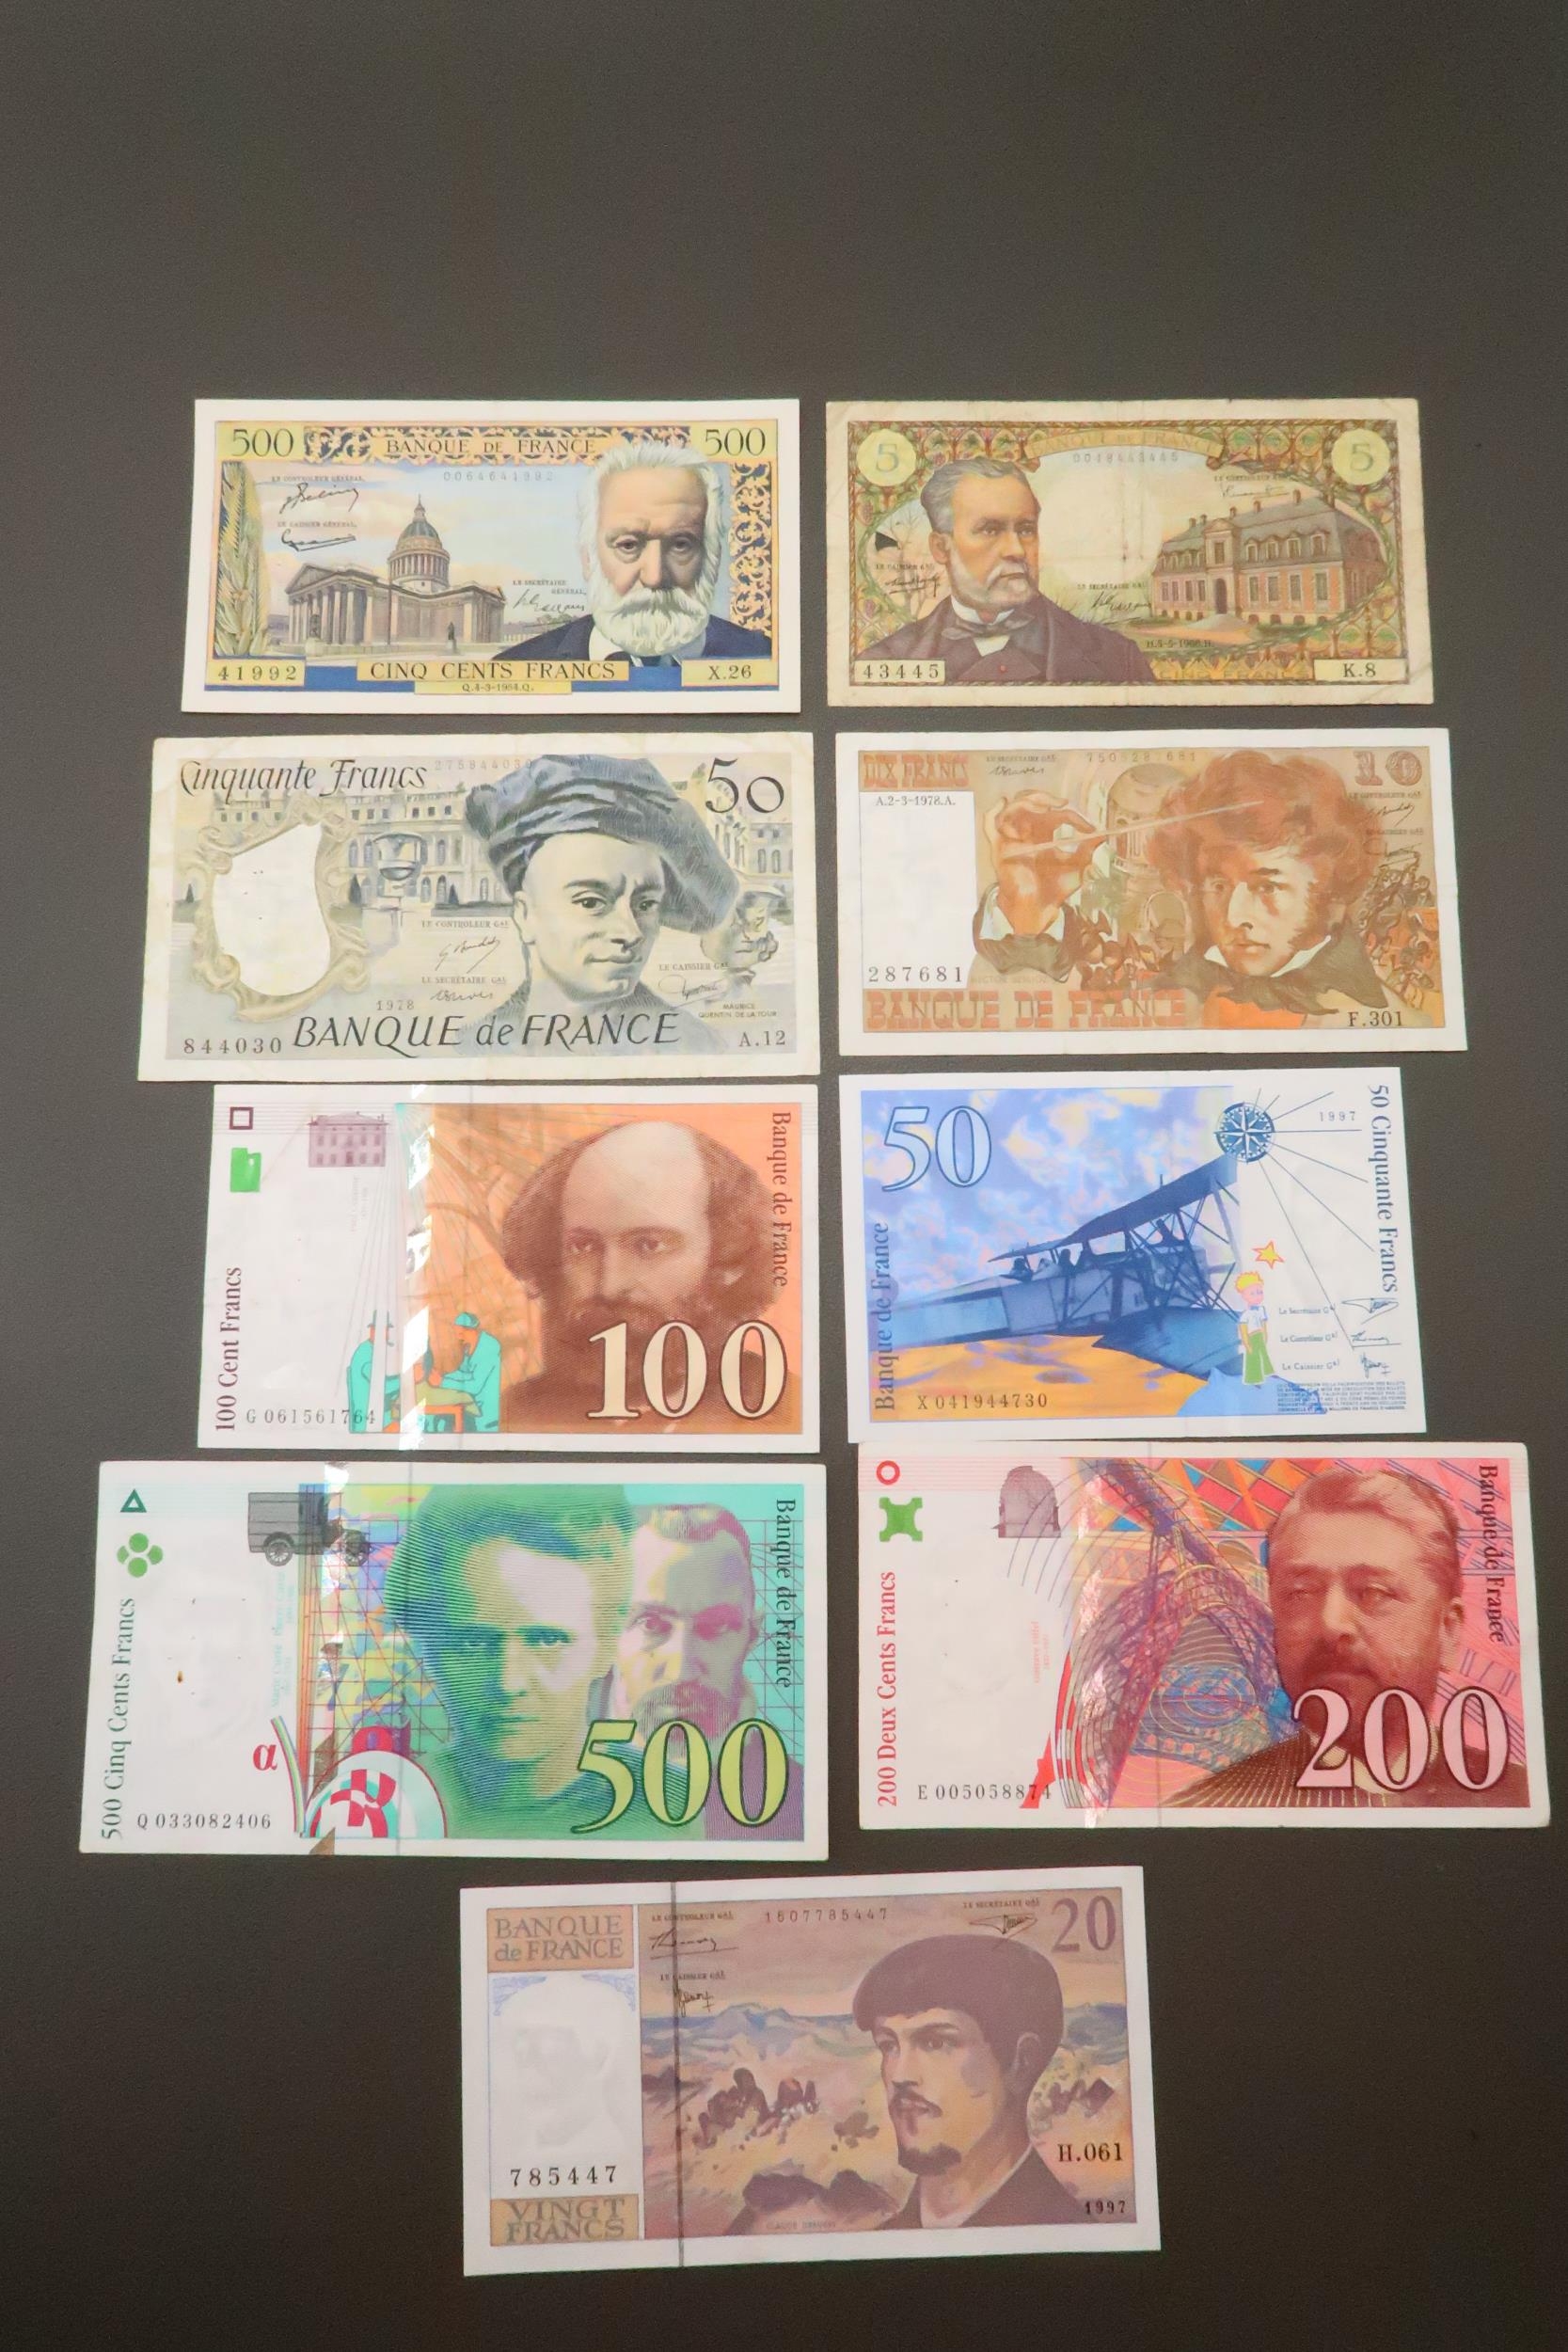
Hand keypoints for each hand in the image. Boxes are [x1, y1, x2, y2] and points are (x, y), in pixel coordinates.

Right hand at [984, 796, 1104, 933]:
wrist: (1039, 908)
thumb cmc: (1055, 889)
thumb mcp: (1078, 867)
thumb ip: (1088, 850)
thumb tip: (1102, 835)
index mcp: (1044, 833)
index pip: (1056, 814)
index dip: (1073, 816)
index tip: (1089, 828)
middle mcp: (1026, 832)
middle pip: (1030, 801)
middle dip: (1045, 797)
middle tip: (1062, 804)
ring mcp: (1012, 838)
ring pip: (1012, 808)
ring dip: (1027, 802)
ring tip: (1043, 807)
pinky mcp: (1000, 847)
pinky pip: (989, 824)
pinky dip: (995, 812)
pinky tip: (1003, 804)